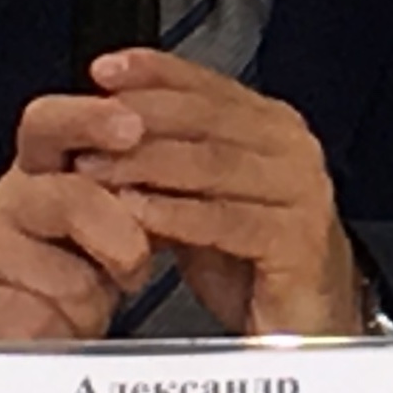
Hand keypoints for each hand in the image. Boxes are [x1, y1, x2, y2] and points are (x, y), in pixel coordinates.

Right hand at [0, 93, 159, 392]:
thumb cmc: (56, 278)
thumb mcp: (101, 229)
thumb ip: (130, 199)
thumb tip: (177, 187)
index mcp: (41, 168)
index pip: (53, 125)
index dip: (91, 119)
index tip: (131, 126)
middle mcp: (7, 199)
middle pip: (75, 200)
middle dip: (123, 241)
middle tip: (131, 267)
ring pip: (71, 281)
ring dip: (91, 306)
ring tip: (74, 309)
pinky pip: (41, 325)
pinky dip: (60, 339)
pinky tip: (49, 333)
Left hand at [73, 47, 361, 335]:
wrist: (304, 322)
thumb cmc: (253, 261)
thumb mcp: (202, 200)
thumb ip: (169, 164)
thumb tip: (104, 131)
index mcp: (272, 127)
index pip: (209, 85)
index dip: (155, 72)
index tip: (105, 69)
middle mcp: (292, 148)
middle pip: (208, 118)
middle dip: (141, 117)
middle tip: (87, 125)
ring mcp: (301, 190)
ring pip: (213, 164)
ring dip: (147, 163)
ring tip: (95, 170)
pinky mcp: (298, 237)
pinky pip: (226, 219)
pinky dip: (175, 213)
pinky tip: (135, 212)